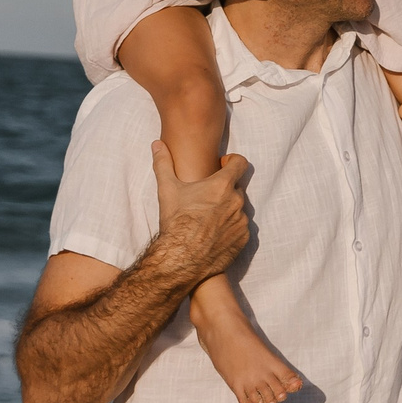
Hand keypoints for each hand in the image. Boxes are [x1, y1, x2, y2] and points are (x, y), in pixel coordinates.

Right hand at [149, 143, 252, 286]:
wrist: (181, 258)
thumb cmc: (175, 222)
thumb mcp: (167, 190)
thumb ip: (163, 163)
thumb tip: (157, 144)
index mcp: (223, 185)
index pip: (241, 162)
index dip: (232, 161)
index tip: (222, 166)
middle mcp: (237, 201)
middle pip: (237, 187)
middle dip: (225, 190)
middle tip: (206, 198)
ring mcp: (242, 221)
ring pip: (239, 208)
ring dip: (228, 209)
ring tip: (207, 219)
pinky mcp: (244, 238)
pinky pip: (241, 228)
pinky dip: (231, 228)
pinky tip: (213, 234)